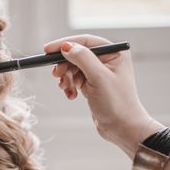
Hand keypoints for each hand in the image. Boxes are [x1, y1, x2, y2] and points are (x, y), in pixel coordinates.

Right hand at [43, 35, 161, 156]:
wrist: (122, 128)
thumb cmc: (117, 103)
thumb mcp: (99, 78)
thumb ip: (83, 59)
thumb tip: (66, 46)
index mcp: (114, 53)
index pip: (85, 41)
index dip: (65, 44)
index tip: (47, 50)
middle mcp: (107, 60)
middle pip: (77, 54)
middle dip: (65, 65)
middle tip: (57, 75)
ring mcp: (99, 73)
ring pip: (73, 67)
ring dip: (66, 77)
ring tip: (66, 89)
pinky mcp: (93, 84)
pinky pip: (75, 79)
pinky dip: (70, 86)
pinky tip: (71, 95)